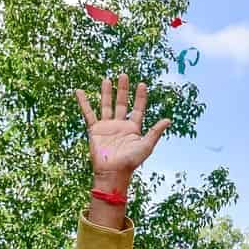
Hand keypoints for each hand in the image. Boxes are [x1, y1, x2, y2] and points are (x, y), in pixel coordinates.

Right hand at [77, 75, 170, 190]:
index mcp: (133, 128)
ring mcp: (107, 126)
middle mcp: (120, 125)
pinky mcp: (95, 130)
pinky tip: (79, 91)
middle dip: (123, 90)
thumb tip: (168, 119)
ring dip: (106, 93)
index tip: (142, 84)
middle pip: (121, 103)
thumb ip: (155, 132)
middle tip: (124, 75)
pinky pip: (88, 113)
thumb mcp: (146, 146)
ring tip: (107, 79)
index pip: (138, 109)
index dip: (140, 97)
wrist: (112, 172)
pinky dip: (83, 103)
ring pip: (106, 106)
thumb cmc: (131, 162)